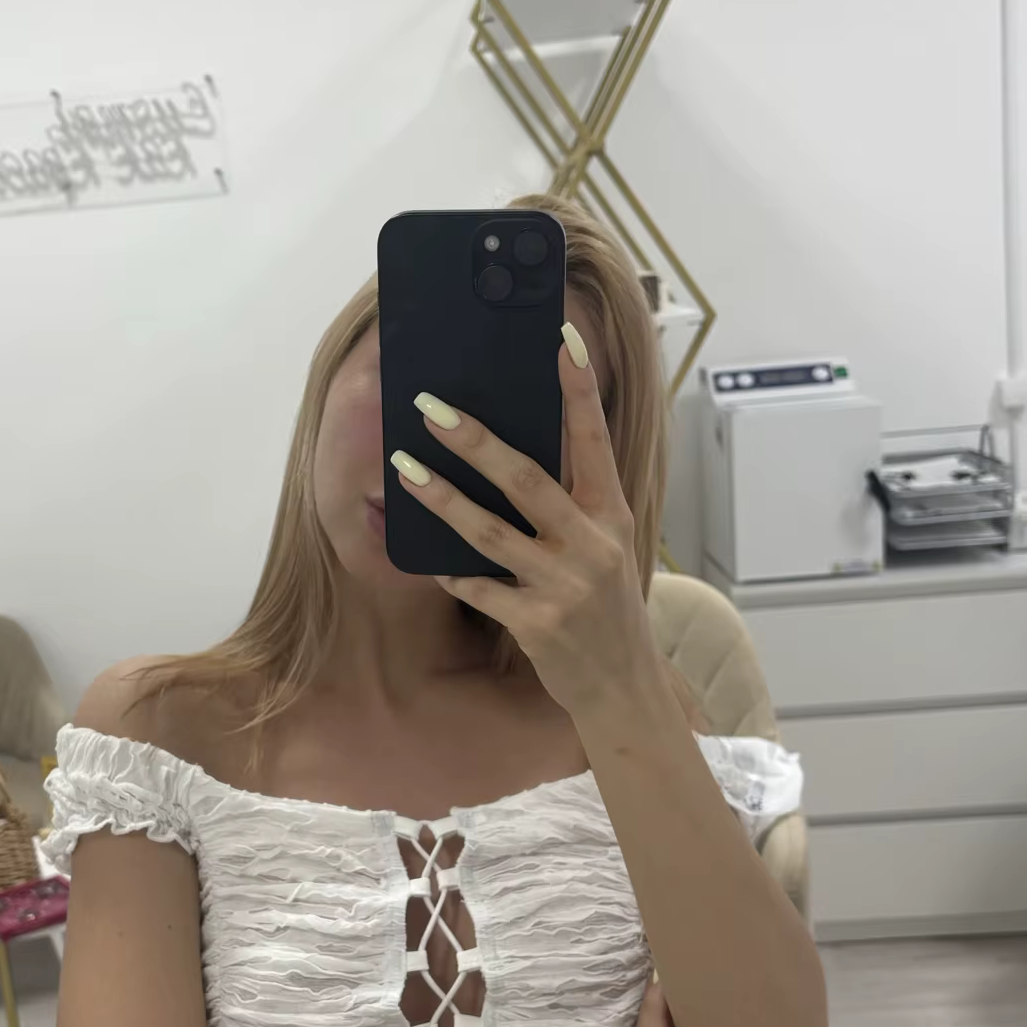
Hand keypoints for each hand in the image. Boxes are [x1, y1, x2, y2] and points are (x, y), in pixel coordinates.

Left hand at [392, 324, 673, 720]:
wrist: (624, 687)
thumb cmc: (607, 607)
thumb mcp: (606, 547)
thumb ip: (572, 504)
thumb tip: (513, 452)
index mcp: (612, 515)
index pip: (596, 440)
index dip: (580, 389)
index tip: (562, 339)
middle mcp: (593, 544)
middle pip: (527, 479)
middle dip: (474, 440)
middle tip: (431, 407)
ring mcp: (564, 587)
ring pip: (490, 532)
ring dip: (441, 497)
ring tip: (402, 466)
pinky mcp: (536, 625)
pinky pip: (478, 589)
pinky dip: (450, 571)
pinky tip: (425, 556)